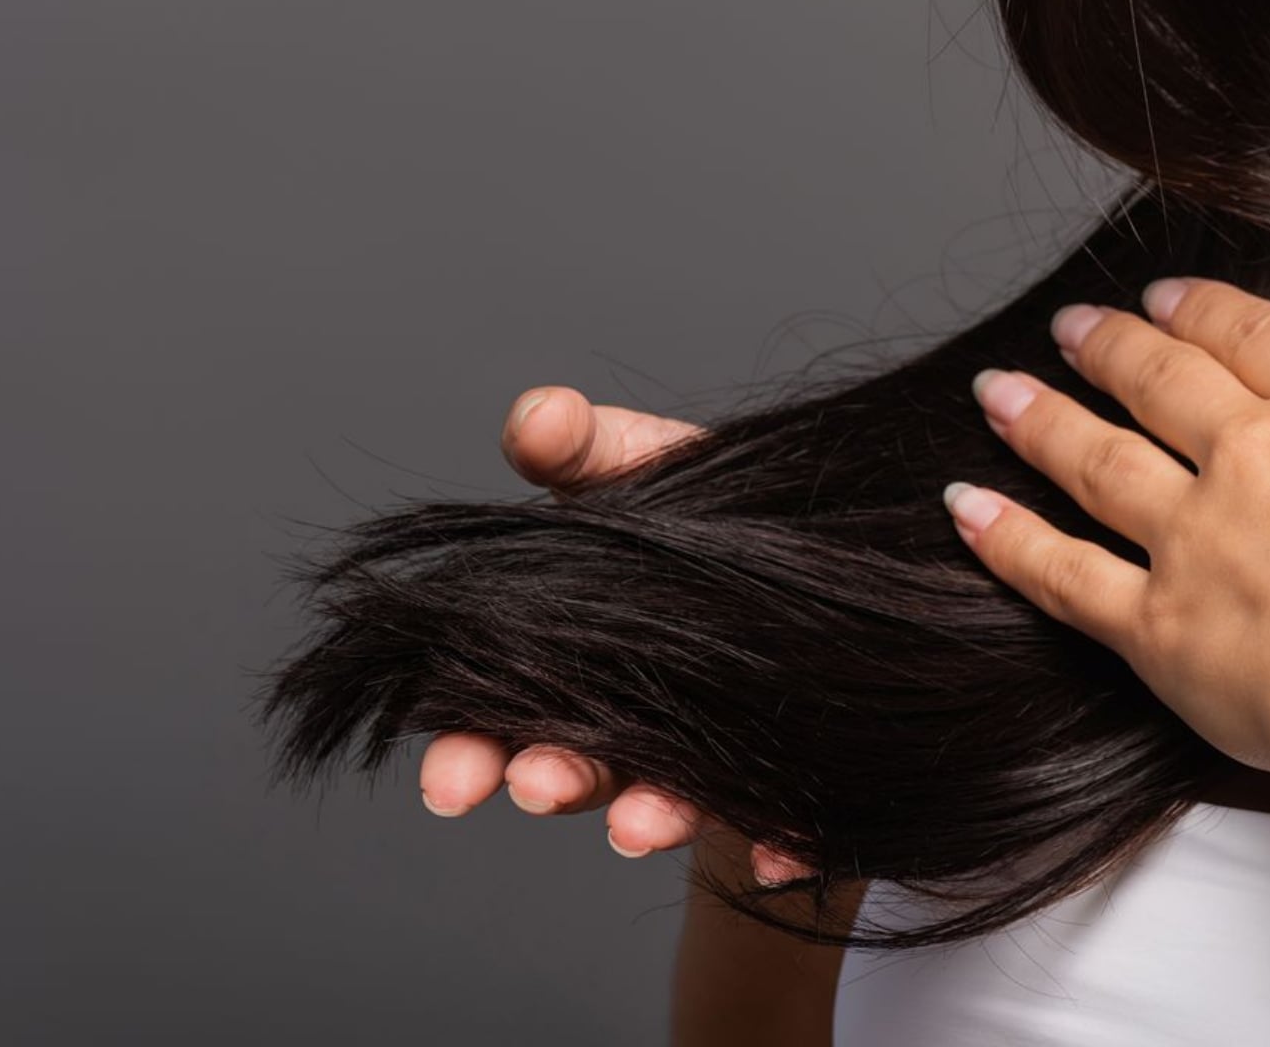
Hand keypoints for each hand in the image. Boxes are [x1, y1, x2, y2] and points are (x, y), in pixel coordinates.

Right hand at [416, 386, 817, 881]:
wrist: (821, 576)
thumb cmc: (703, 522)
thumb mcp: (646, 467)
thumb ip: (585, 447)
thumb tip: (537, 414)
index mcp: (562, 655)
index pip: (490, 708)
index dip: (464, 745)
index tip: (447, 780)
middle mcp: (621, 719)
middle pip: (567, 767)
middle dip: (547, 782)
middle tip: (536, 788)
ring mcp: (701, 757)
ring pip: (662, 800)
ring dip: (647, 817)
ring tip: (641, 825)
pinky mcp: (782, 781)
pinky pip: (781, 824)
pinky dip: (778, 844)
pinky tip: (779, 855)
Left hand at [944, 212, 1269, 779]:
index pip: (1261, 336)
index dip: (1210, 312)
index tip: (1170, 297)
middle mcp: (1254, 453)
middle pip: (1164, 383)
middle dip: (1113, 348)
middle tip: (1071, 325)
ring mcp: (1194, 536)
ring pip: (1098, 460)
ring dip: (1042, 422)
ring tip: (998, 393)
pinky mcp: (1157, 626)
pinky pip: (1063, 573)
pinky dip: (1008, 539)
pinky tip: (966, 509)